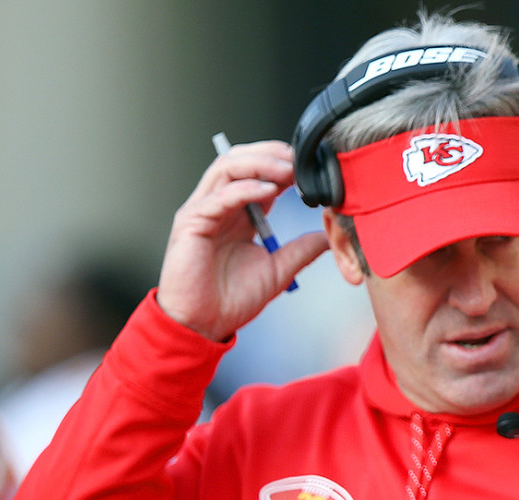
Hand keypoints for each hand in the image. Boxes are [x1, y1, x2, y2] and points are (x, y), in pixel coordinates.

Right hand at [156, 140, 329, 341]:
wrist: (204, 325)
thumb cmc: (230, 299)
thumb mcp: (279, 270)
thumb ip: (301, 250)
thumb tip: (327, 236)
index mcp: (238, 213)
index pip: (258, 174)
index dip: (283, 165)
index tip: (310, 167)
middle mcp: (218, 206)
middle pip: (240, 160)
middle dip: (271, 154)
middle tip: (299, 158)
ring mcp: (202, 211)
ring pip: (226, 168)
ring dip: (259, 163)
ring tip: (287, 169)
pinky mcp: (190, 223)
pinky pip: (218, 196)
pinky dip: (244, 188)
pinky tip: (268, 190)